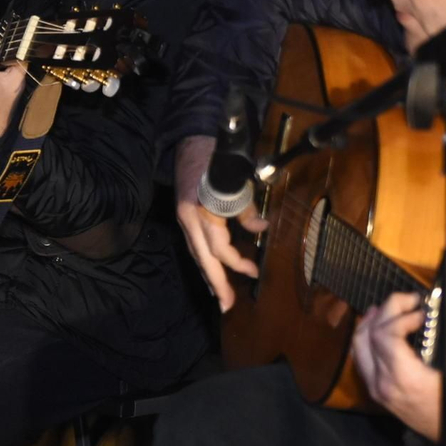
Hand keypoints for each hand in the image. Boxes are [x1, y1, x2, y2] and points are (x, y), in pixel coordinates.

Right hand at [173, 134, 265, 312]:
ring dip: (208, 275)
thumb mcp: (236, 181)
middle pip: (203, 259)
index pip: (219, 248)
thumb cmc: (213, 156)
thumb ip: (246, 209)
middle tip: (226, 306)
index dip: (237, 262)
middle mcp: (188, 219)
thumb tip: (261, 230)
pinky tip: (210, 269)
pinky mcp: (184, 215)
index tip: (253, 270)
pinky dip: (203, 259)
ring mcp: (184, 218)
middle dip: (216, 283)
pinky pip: (194, 244)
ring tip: (219, 293)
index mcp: (202, 212)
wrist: (189, 139)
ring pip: (196, 254)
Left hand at [352, 291, 445, 440]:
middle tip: (408, 300)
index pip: (386, 334)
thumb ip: (438, 342)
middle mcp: (382, 382)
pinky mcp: (375, 390)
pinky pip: (361, 356)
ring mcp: (375, 387)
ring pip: (359, 343)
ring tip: (390, 307)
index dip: (402, 314)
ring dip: (372, 320)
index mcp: (403, 378)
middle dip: (387, 309)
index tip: (421, 309)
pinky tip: (380, 326)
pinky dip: (367, 336)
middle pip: (369, 334)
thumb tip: (428, 312)